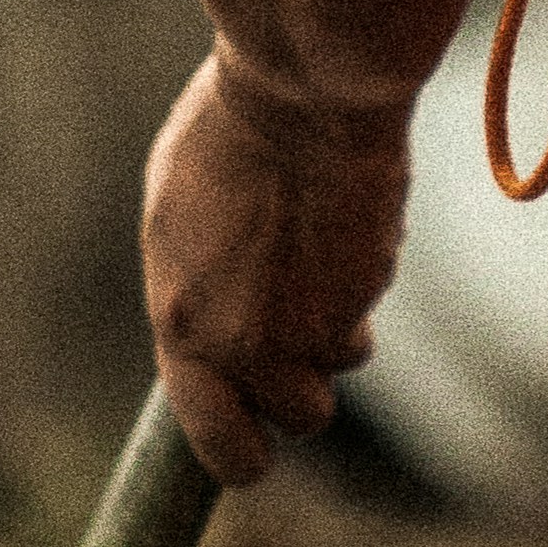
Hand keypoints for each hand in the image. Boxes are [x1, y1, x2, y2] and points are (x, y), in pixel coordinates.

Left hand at [142, 52, 411, 484]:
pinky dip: (359, 275)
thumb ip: (192, 292)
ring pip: (344, 360)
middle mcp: (251, 343)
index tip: (254, 449)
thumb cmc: (227, 138)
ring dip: (337, 326)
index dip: (242, 455)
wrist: (306, 91)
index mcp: (184, 325)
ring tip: (314, 252)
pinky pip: (368, 303)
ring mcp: (319, 321)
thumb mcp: (177, 220)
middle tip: (296, 336)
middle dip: (304, 385)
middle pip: (300, 416)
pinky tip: (337, 215)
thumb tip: (209, 334)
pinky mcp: (370, 289)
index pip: (219, 443)